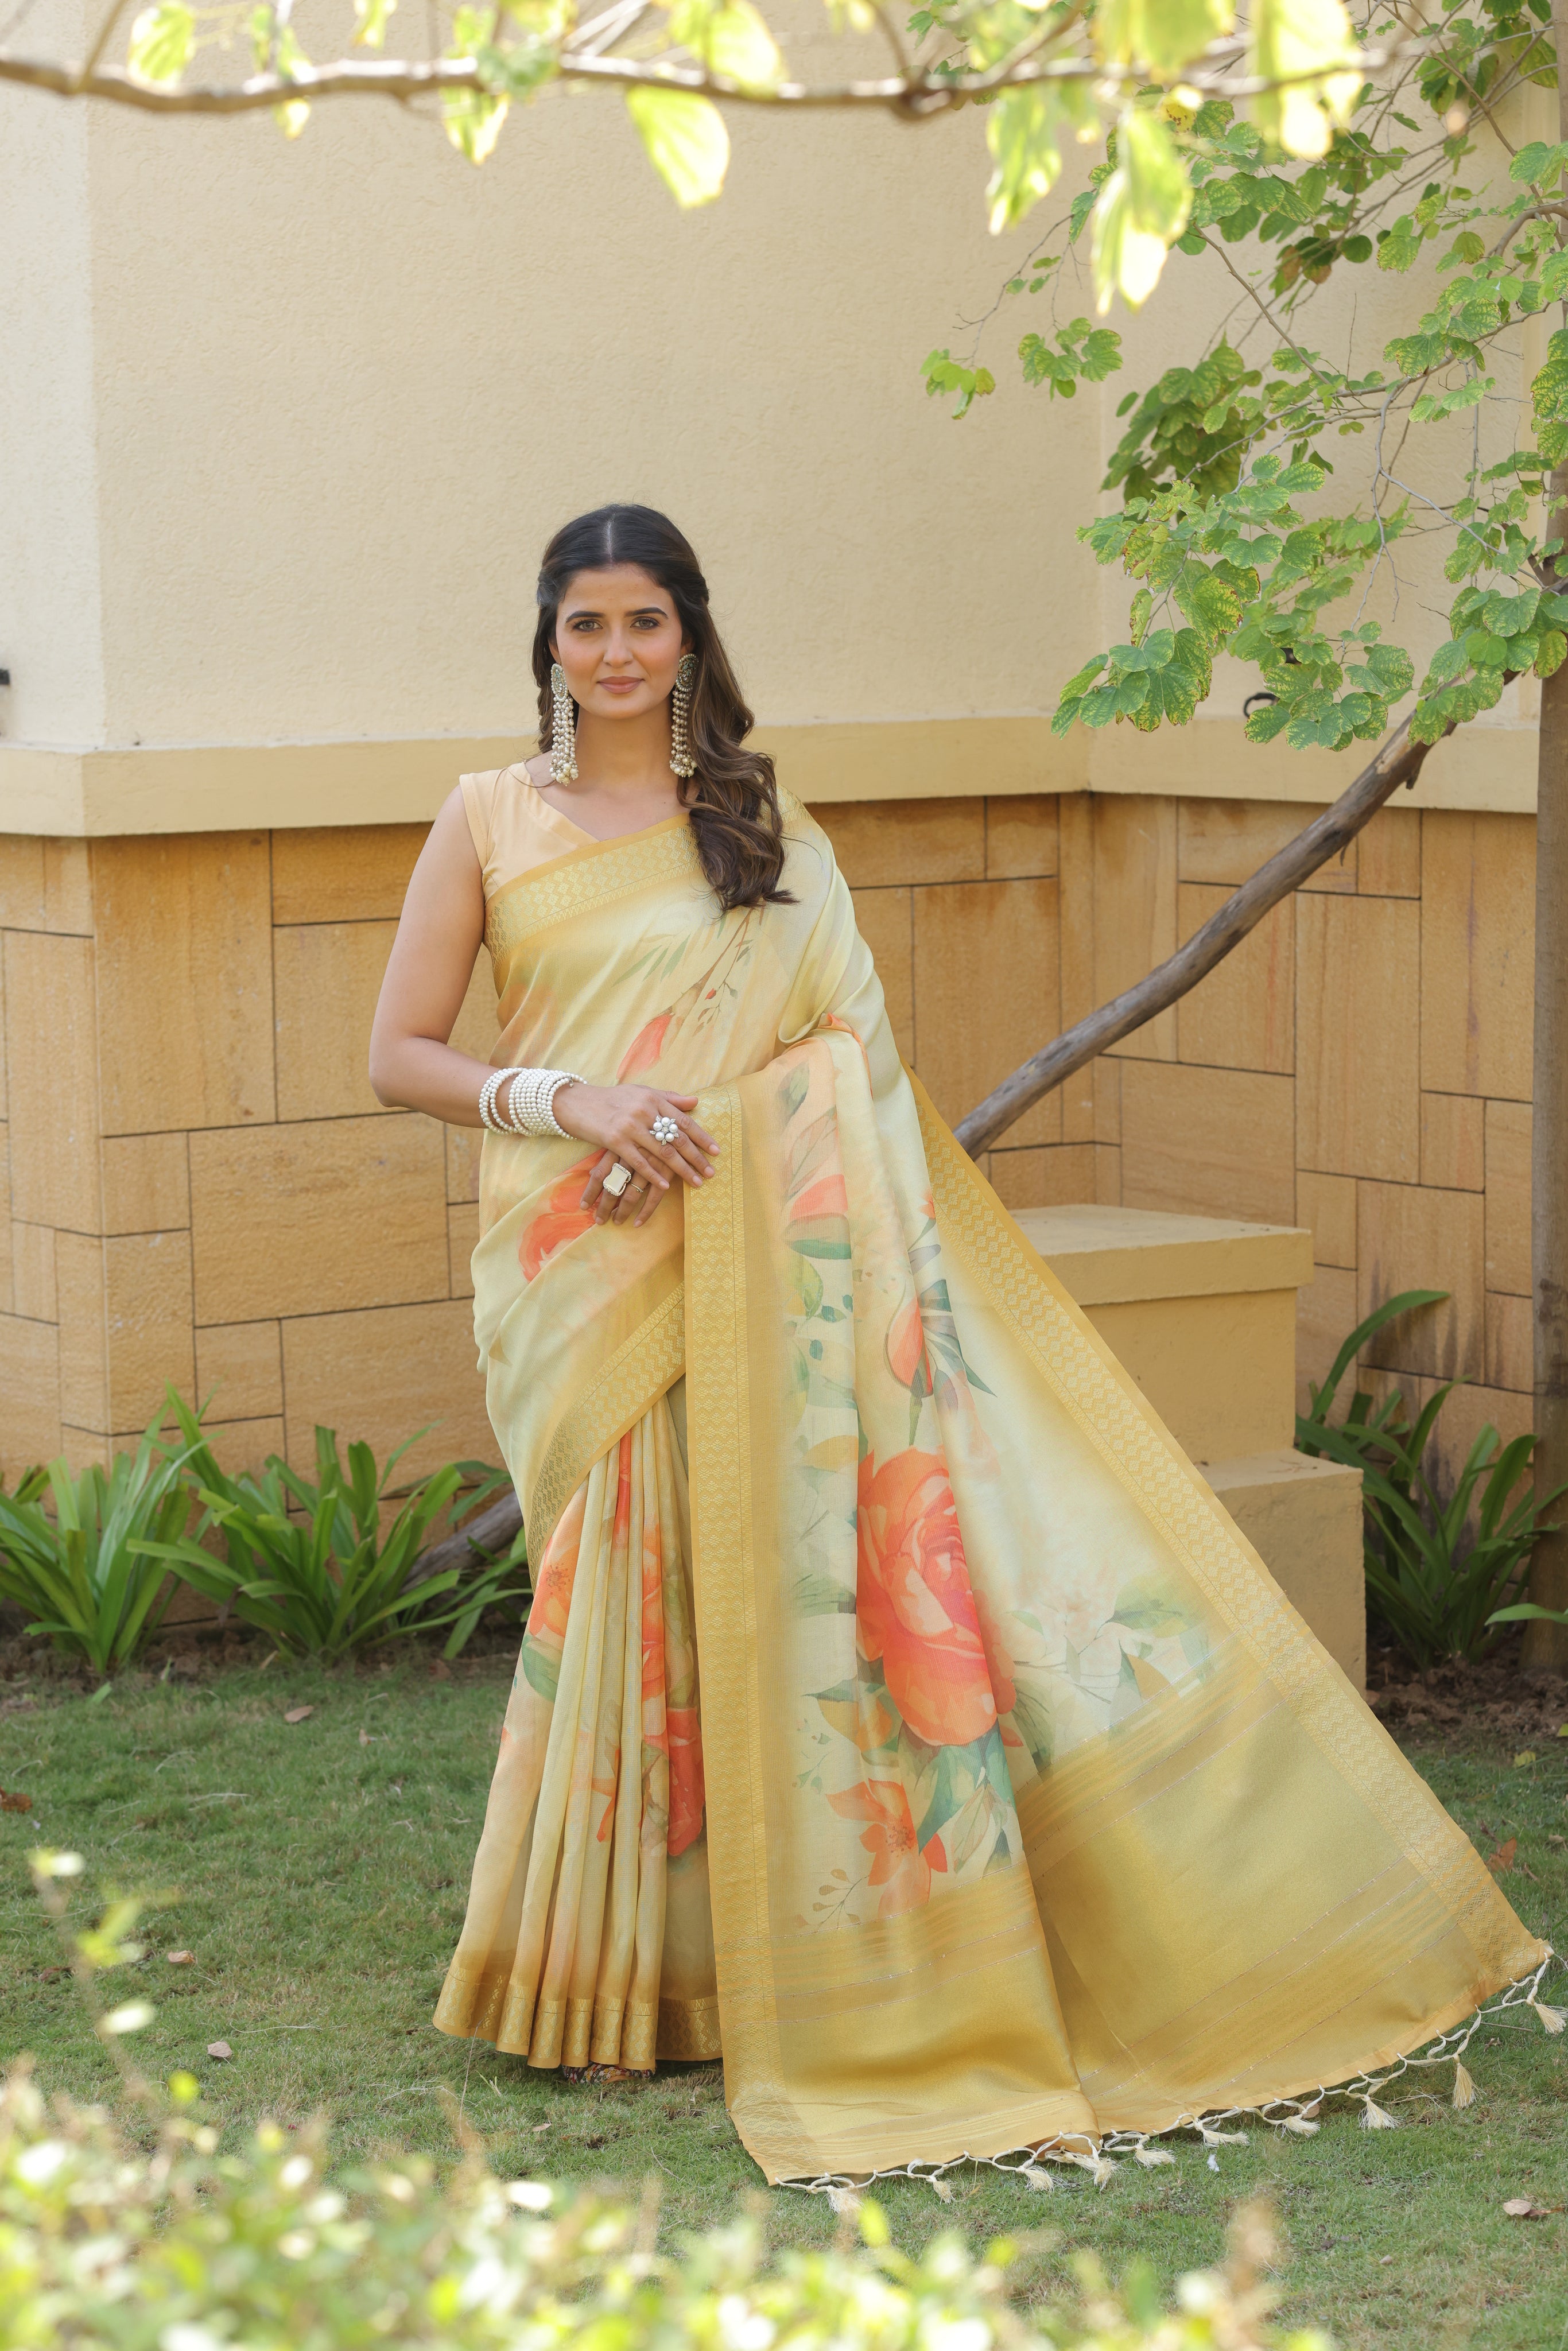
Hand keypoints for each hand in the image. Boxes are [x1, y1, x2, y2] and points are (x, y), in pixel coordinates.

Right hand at [553, 1085, 718, 1227]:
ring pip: (662, 1152)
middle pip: (677, 1138)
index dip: (701, 1137)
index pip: (683, 1120)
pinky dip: (654, 1175)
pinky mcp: (615, 1140)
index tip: (716, 1151)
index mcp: (653, 1098)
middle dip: (696, 1157)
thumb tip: (695, 1101)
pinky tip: (666, 1186)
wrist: (578, 1102)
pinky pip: (639, 1162)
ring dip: (681, 1170)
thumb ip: (669, 1098)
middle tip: (710, 1172)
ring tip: (696, 1182)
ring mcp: (630, 1126)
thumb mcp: (641, 1092)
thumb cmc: (613, 1098)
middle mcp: (644, 1110)